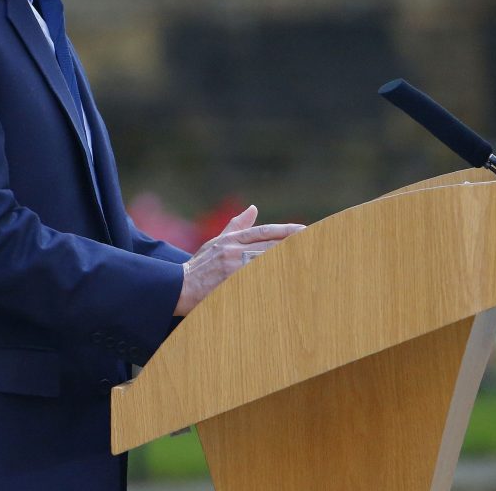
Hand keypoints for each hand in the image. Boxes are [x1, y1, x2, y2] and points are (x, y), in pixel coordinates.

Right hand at [174, 205, 303, 315]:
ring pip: (267, 263)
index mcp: (230, 239)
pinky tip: (290, 283)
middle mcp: (232, 250)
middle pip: (270, 246)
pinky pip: (258, 280)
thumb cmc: (198, 266)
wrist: (177, 288)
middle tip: (317, 244)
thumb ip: (236, 226)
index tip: (306, 230)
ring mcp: (231, 267)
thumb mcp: (215, 242)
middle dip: (294, 246)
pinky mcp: (231, 284)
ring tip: (311, 263)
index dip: (286, 230)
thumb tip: (254, 208)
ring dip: (289, 263)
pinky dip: (274, 280)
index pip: (264, 231)